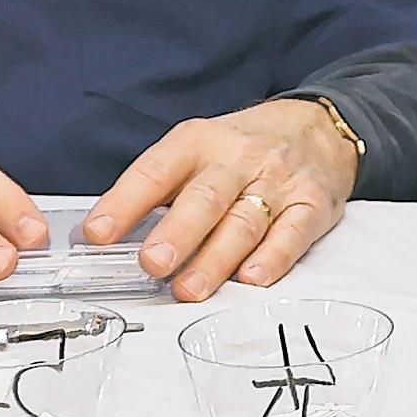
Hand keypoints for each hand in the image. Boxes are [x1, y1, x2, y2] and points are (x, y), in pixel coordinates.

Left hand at [83, 97, 360, 300]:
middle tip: (152, 263)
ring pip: (244, 222)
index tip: (97, 233)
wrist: (319, 127)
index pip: (156, 171)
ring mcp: (277, 181)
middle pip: (205, 198)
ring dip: (215, 259)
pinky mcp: (311, 204)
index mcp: (198, 142)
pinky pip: (292, 232)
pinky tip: (252, 277)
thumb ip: (158, 191)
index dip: (125, 203)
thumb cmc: (243, 149)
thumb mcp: (197, 150)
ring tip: (188, 289)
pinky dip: (273, 257)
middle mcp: (238, 159)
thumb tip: (103, 239)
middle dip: (177, 232)